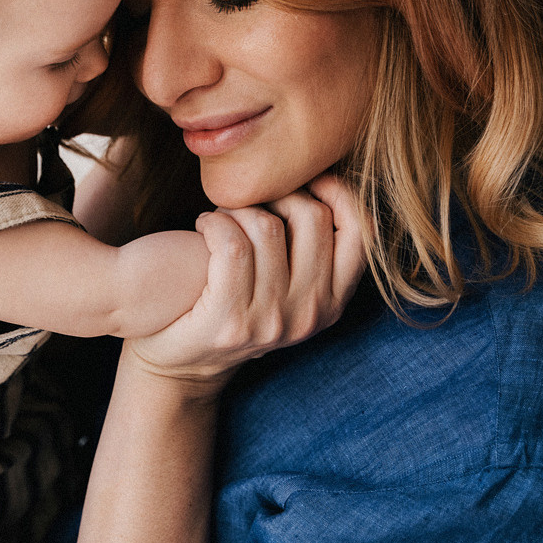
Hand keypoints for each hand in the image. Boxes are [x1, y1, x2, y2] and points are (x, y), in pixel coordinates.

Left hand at [126, 174, 364, 392]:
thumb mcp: (288, 289)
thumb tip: (319, 175)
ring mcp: (273, 322)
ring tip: (222, 217)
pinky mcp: (231, 322)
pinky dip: (214, 223)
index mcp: (333, 302)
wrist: (181, 367)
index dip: (339, 193)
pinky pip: (232, 245)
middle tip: (250, 203)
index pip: (361, 232)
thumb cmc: (234, 306)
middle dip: (277, 195)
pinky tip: (204, 226)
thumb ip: (312, 248)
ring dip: (237, 209)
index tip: (307, 182)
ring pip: (267, 227)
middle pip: (312, 217)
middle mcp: (310, 314)